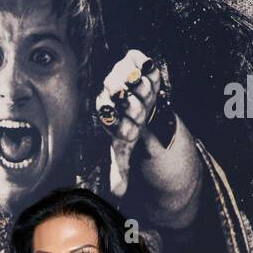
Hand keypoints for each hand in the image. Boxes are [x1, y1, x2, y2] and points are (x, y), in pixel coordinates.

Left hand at [96, 49, 161, 196]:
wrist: (139, 103)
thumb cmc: (129, 126)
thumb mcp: (123, 149)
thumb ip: (120, 170)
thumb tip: (117, 195)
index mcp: (105, 114)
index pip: (108, 116)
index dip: (116, 121)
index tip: (129, 127)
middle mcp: (108, 93)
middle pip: (120, 96)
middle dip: (135, 106)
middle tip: (140, 111)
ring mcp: (118, 74)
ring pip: (129, 76)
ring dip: (141, 87)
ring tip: (144, 93)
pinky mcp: (130, 58)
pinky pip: (136, 57)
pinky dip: (144, 63)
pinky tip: (147, 71)